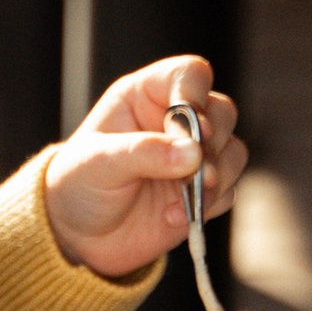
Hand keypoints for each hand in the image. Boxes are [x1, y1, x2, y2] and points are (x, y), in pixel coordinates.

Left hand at [43, 55, 242, 281]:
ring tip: (184, 200)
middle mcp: (174, 121)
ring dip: (218, 176)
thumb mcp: (99, 163)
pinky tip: (174, 218)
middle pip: (221, 111)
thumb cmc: (78, 184)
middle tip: (194, 170)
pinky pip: (229, 191)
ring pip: (233, 152)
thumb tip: (194, 153)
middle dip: (212, 143)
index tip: (192, 129)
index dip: (195, 96)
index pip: (189, 75)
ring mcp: (192, 157)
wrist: (78, 235)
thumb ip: (144, 153)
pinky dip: (210, 205)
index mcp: (145, 96)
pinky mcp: (203, 191)